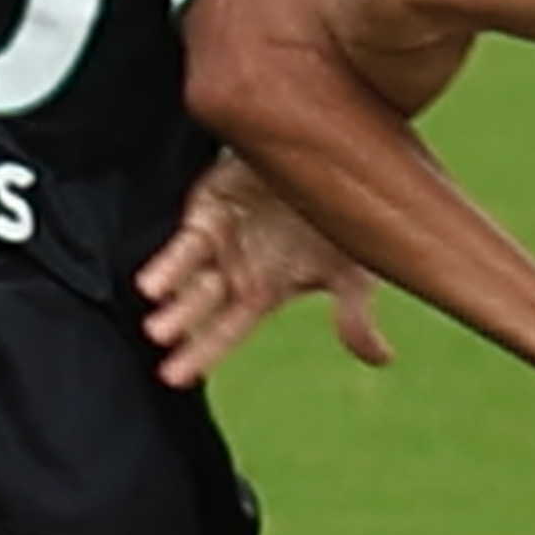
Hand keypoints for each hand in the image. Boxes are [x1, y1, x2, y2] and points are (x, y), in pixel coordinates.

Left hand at [135, 159, 395, 390]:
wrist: (334, 156)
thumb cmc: (342, 216)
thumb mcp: (356, 266)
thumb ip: (356, 312)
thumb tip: (383, 361)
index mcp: (263, 289)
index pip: (227, 329)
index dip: (203, 352)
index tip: (176, 377)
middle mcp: (234, 266)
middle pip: (201, 305)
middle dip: (182, 328)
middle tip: (161, 351)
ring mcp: (220, 236)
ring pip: (189, 272)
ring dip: (173, 296)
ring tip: (155, 325)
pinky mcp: (210, 206)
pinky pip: (187, 237)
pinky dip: (171, 261)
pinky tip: (151, 284)